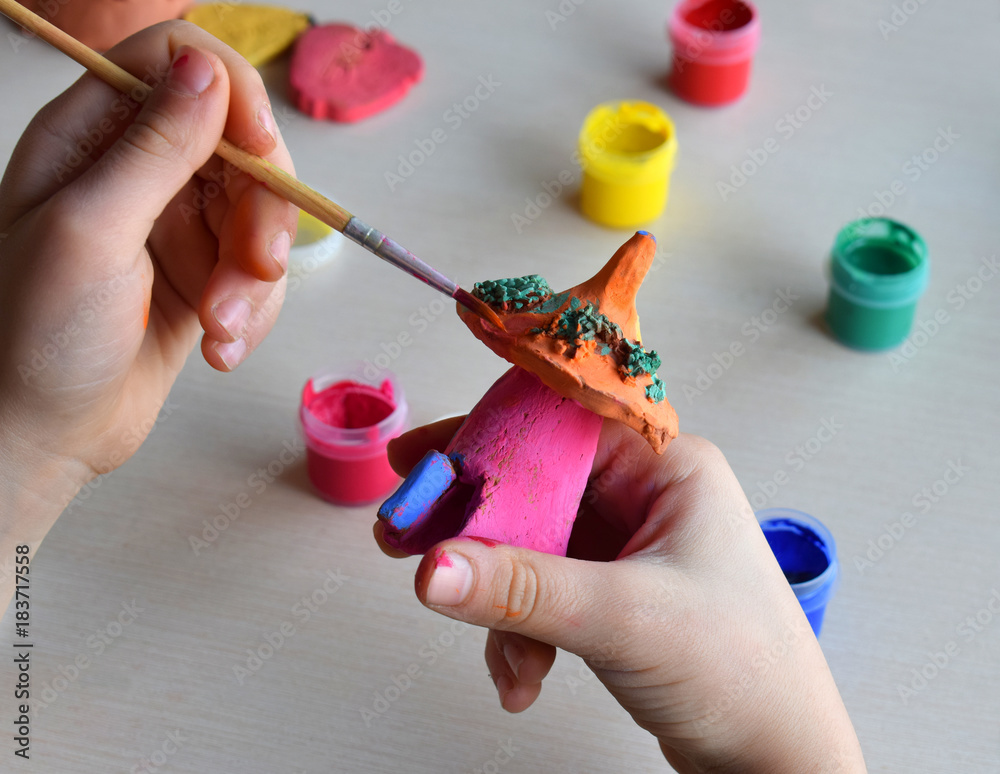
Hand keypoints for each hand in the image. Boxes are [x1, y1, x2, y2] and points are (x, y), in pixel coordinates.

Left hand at [0, 21, 294, 516]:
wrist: (39, 434)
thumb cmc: (34, 334)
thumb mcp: (90, 231)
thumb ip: (153, 149)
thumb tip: (206, 69)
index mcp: (91, 136)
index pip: (180, 63)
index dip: (232, 95)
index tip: (259, 152)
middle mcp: (138, 171)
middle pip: (240, 146)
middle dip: (261, 211)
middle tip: (256, 266)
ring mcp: (174, 225)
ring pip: (260, 215)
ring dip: (257, 279)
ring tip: (223, 328)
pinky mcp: (203, 276)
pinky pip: (260, 273)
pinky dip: (254, 312)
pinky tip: (220, 348)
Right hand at [375, 418, 865, 772]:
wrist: (776, 761)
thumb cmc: (745, 672)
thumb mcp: (626, 617)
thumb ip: (523, 589)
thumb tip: (435, 566)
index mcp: (665, 466)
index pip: (559, 424)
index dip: (486, 435)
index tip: (422, 459)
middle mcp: (644, 495)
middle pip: (532, 485)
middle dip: (474, 525)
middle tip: (408, 539)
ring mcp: (626, 545)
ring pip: (528, 544)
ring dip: (499, 597)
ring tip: (502, 653)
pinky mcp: (611, 591)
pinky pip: (540, 591)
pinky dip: (520, 632)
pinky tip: (524, 676)